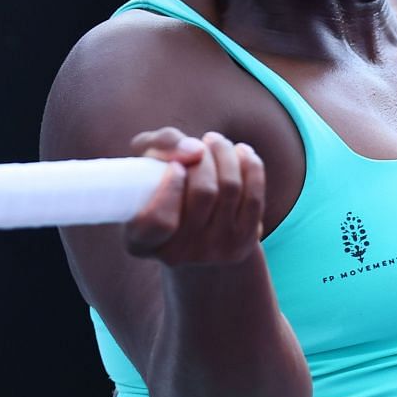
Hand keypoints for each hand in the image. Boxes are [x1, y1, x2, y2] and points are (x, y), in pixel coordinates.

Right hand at [122, 128, 266, 266]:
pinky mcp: (243, 244)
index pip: (158, 220)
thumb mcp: (147, 166)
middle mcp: (178, 254)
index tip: (176, 166)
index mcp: (142, 241)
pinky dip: (250, 166)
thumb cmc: (164, 187)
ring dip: (225, 154)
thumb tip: (196, 149)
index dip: (170, 186)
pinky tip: (240, 151)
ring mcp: (213, 252)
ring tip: (215, 142)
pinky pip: (254, 197)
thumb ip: (158, 146)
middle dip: (204, 157)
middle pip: (203, 193)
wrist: (196, 233)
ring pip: (230, 188)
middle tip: (200, 145)